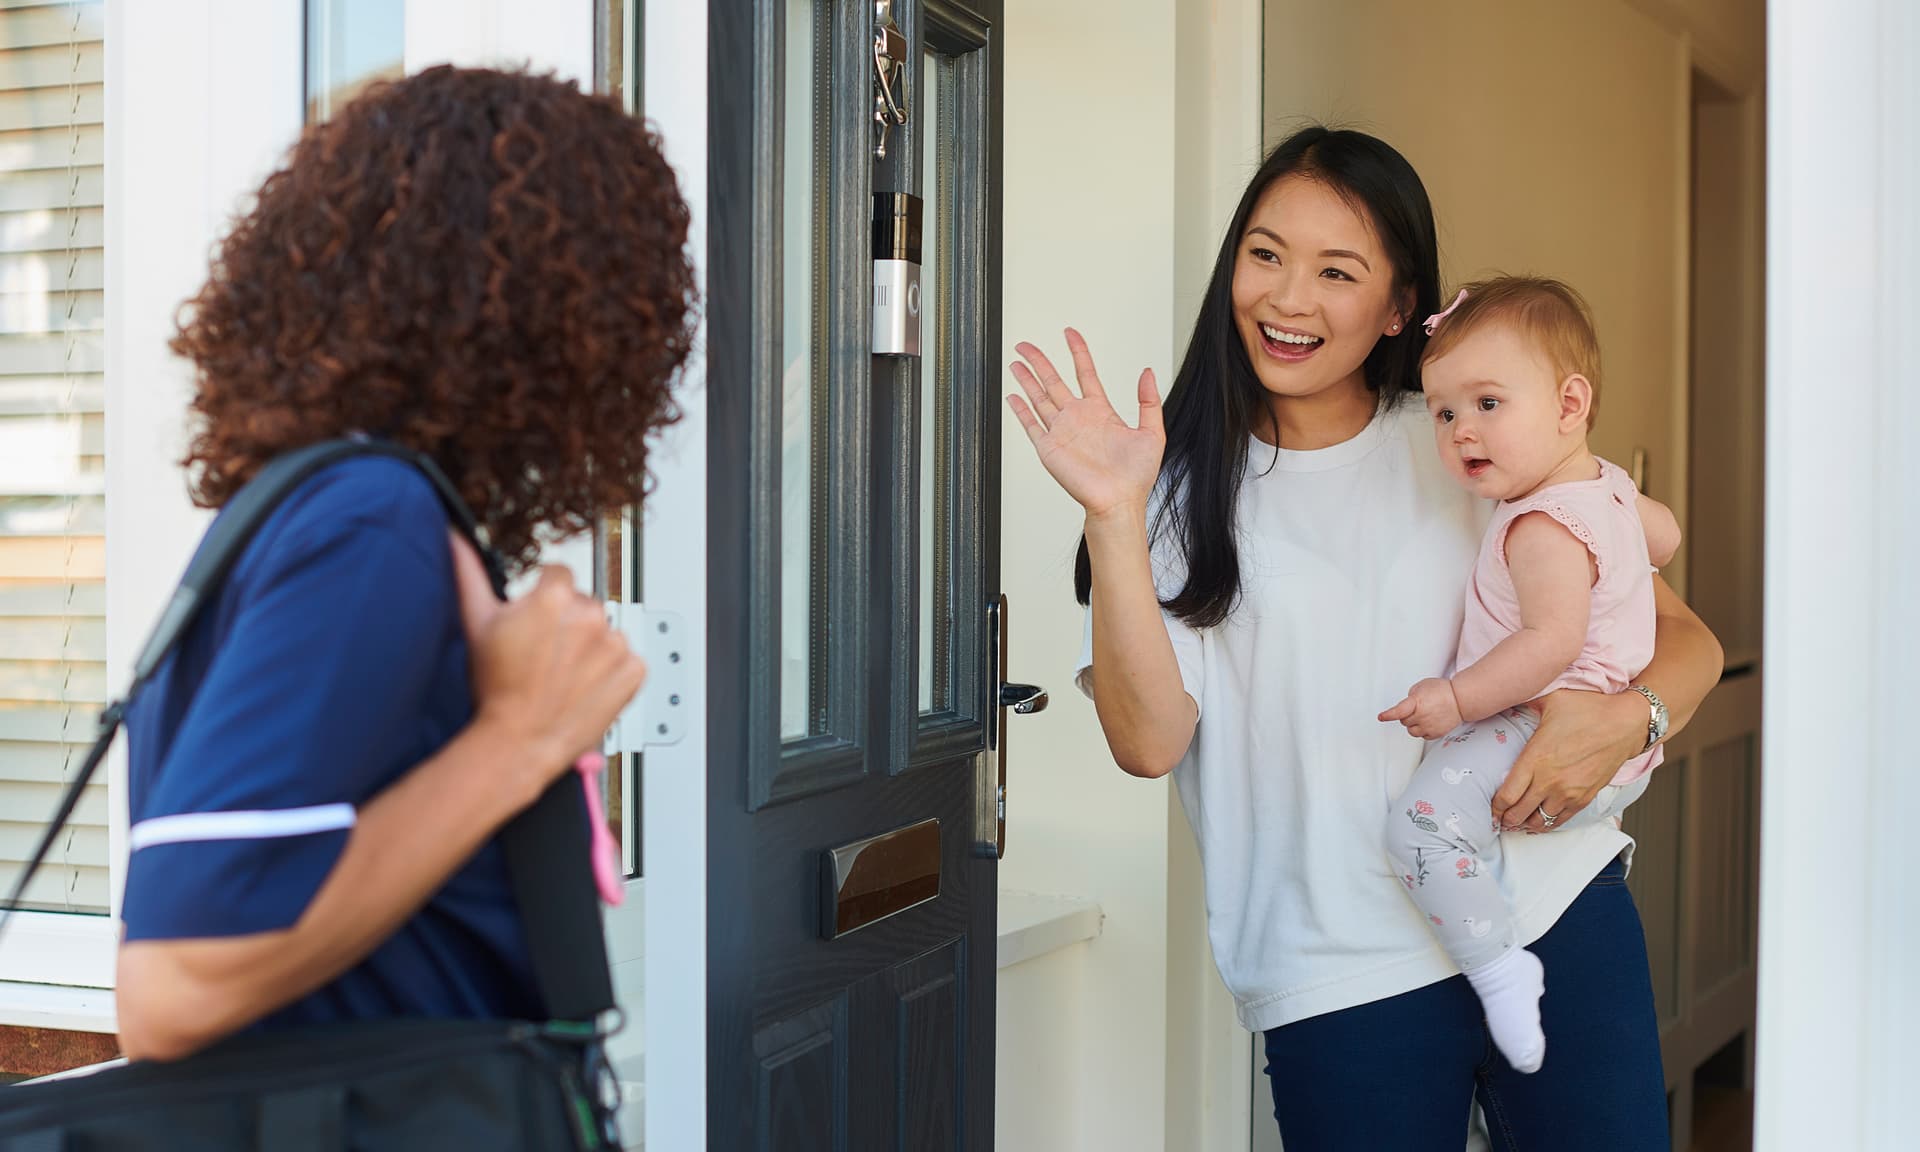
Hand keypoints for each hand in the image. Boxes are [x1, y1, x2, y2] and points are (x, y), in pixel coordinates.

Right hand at [450, 533, 646, 796]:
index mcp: (555, 596)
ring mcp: (616, 643)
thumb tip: (457, 539)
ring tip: (562, 673)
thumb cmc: (496, 688)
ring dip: (590, 646)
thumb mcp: (477, 624)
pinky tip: (585, 684)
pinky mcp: (633, 671)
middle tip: (544, 653)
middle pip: (582, 603)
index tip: (536, 621)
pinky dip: (613, 671)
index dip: (543, 597)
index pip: (558, 574)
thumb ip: (468, 573)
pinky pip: (628, 659)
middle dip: (567, 622)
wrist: (520, 742)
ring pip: (605, 631)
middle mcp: (591, 615)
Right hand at [1007, 329, 1163, 518]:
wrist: (1119, 502)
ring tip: (1016, 362)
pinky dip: (1020, 410)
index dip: (1077, 351)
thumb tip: (1148, 372)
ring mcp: (1061, 432)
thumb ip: (1148, 401)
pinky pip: (1031, 425)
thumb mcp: (1151, 433)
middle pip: (1054, 381)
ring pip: (1039, 398)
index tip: (1069, 333)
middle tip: (1026, 345)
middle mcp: (1078, 419)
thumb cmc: (1136, 476)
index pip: (1085, 373)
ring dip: (1026, 380)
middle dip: (1039, 361)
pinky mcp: (1049, 448)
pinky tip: (1013, 396)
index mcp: (1100, 412)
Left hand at [1378, 678, 1463, 738]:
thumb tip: (1406, 706)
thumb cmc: (1443, 691)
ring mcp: (1429, 726)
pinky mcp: (1435, 734)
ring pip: (1411, 731)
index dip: (1388, 715)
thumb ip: (1410, 697)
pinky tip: (1428, 722)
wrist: (1460, 699)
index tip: (1381, 717)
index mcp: (1417, 702)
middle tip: (1417, 708)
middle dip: (1407, 715)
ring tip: (1423, 716)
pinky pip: (1421, 736)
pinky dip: (1422, 730)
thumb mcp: (1421, 686)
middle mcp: (1422, 716)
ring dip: (1413, 724)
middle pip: (1404, 721)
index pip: (1399, 711)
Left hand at [1492, 687, 1643, 831]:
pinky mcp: (1585, 797)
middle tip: (1498, 820)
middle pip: (1519, 813)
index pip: (1507, 795)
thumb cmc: (1589, 709)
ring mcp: (1568, 792)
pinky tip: (1539, 822)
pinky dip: (1547, 824)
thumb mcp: (1551, 699)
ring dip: (1526, 824)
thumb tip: (1506, 692)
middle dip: (1506, 819)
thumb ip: (1524, 701)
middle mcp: (1550, 780)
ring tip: (1517, 822)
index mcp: (1535, 758)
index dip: (1495, 807)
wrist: (1626, 723)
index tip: (1490, 808)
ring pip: (1539, 821)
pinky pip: (1561, 820)